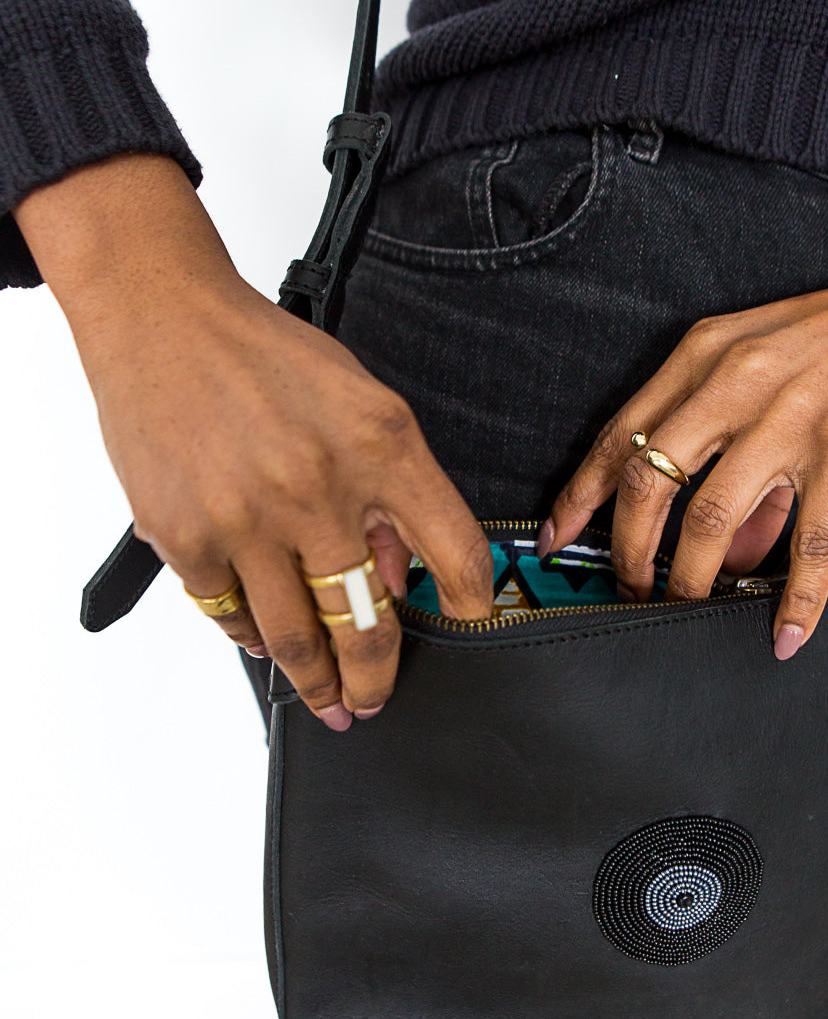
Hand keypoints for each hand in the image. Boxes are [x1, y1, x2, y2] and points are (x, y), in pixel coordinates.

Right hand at [17, 154, 494, 725]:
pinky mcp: (184, 536)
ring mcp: (246, 519)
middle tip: (374, 698)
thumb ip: (391, 485)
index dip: (472, 597)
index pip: (455, 547)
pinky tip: (262, 643)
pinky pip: (228, 616)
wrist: (164, 320)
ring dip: (316, 680)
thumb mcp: (360, 400)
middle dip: (376, 677)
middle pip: (365, 621)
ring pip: (294, 638)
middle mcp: (317, 488)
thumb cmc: (263, 355)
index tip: (470, 617)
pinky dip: (250, 638)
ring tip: (326, 697)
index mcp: (379, 445)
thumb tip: (399, 571)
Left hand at [543, 223, 827, 658]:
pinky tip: (787, 628)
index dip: (579, 494)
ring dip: (691, 576)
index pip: (621, 433)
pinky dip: (796, 597)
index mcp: (708, 353)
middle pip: (647, 480)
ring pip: (710, 515)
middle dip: (627, 550)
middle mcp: (737, 379)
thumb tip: (717, 544)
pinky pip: (811, 540)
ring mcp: (791, 412)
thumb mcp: (776, 369)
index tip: (555, 538)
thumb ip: (736, 448)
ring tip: (690, 607)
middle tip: (630, 590)